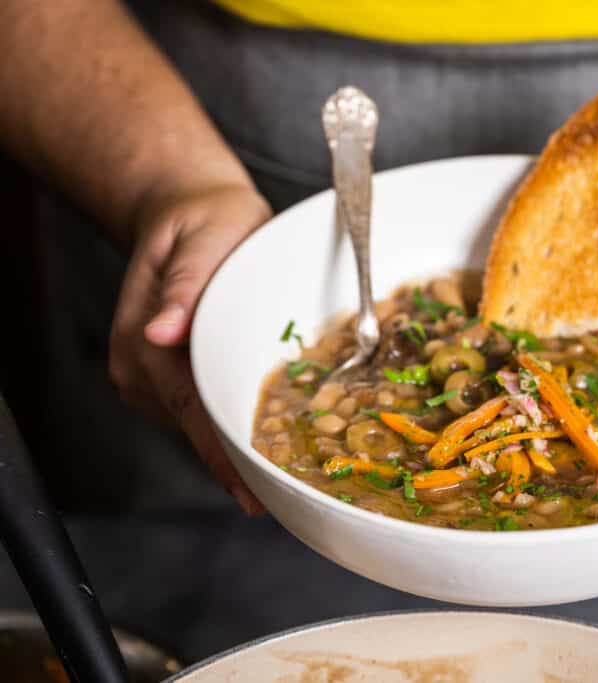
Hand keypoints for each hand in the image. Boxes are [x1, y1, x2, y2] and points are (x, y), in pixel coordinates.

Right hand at [109, 184, 271, 514]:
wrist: (187, 212)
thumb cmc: (205, 221)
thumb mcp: (205, 237)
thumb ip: (184, 284)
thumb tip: (160, 331)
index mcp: (144, 341)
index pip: (191, 409)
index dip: (224, 454)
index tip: (253, 491)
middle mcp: (140, 369)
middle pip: (197, 428)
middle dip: (239, 465)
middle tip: (286, 500)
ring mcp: (151, 378)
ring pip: (200, 423)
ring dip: (239, 445)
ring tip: (287, 475)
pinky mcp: (169, 378)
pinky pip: (203, 408)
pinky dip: (233, 422)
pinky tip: (265, 439)